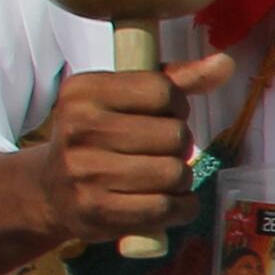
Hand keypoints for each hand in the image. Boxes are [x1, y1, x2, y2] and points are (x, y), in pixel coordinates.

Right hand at [26, 46, 234, 250]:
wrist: (50, 191)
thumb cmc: (98, 137)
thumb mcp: (122, 98)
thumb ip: (175, 79)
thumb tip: (225, 64)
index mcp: (83, 91)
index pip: (162, 90)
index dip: (177, 106)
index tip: (165, 116)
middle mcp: (79, 128)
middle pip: (176, 135)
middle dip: (180, 146)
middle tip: (161, 152)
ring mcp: (86, 172)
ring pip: (175, 173)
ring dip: (181, 179)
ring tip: (161, 177)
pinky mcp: (98, 210)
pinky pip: (166, 208)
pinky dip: (180, 207)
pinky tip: (167, 201)